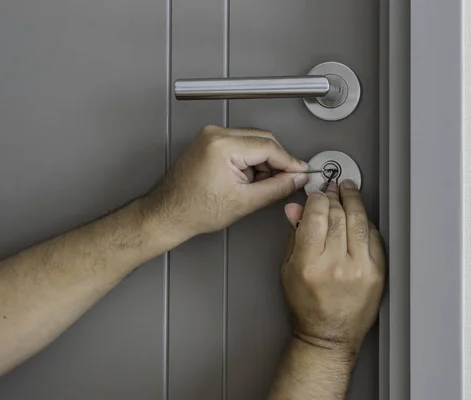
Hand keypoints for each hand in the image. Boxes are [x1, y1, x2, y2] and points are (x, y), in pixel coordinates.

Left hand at [142, 125, 308, 240]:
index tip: (301, 171)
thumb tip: (296, 178)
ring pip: (253, 141)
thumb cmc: (195, 210)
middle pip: (263, 140)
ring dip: (263, 162)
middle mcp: (216, 134)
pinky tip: (247, 179)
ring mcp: (211, 136)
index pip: (269, 147)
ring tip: (257, 186)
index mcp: (223, 146)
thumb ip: (277, 188)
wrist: (169, 213)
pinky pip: (240, 144)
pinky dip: (250, 160)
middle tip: (286, 181)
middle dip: (277, 162)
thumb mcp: (245, 202)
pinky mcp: (210, 141)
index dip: (290, 162)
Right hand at [280, 180, 385, 355]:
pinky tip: (360, 215)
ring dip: (354, 201)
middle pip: (338, 215)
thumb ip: (294, 236)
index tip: (317, 193)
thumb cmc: (306, 307)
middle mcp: (336, 265)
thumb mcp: (288, 270)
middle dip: (334, 196)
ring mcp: (360, 269)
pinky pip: (373, 237)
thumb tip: (295, 208)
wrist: (329, 336)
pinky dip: (366, 223)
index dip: (317, 198)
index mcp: (309, 264)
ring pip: (359, 221)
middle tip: (332, 188)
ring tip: (349, 190)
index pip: (316, 216)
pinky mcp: (377, 273)